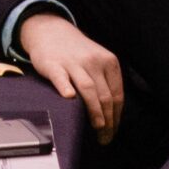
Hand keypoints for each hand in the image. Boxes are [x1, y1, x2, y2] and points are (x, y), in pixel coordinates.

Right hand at [17, 15, 123, 143]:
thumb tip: (112, 114)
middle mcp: (93, 61)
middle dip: (108, 120)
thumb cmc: (76, 52)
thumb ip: (105, 81)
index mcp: (108, 61)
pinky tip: (69, 98)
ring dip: (95, 112)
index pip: (117, 95)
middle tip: (105, 137)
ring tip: (97, 128)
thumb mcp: (97, 60)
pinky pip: (61, 78)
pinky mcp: (53, 64)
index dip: (116, 117)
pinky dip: (66, 87)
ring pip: (88, 89)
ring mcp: (73, 62)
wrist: (51, 31)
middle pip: (105, 96)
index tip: (113, 131)